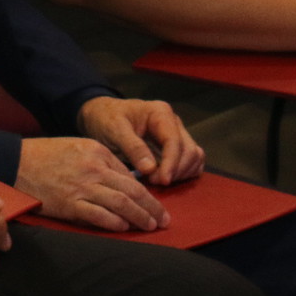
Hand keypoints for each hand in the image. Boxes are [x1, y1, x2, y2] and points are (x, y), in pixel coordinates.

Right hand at [15, 135, 166, 231]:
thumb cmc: (47, 155)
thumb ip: (102, 162)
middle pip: (132, 190)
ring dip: (139, 217)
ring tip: (150, 226)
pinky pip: (99, 216)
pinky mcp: (69, 204)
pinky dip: (115, 223)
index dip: (148, 194)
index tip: (157, 206)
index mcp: (97, 152)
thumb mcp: (78, 147)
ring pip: (121, 204)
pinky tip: (124, 227)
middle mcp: (94, 169)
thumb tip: (125, 182)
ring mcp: (82, 187)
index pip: (131, 176)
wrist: (15, 163)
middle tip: (164, 221)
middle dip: (152, 208)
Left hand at [76, 95, 203, 185]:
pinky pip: (191, 162)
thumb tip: (151, 169)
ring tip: (155, 180)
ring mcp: (177, 134)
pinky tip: (163, 178)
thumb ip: (132, 147)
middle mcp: (173, 122)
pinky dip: (183, 173)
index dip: (171, 164)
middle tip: (152, 181)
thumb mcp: (114, 130)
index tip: (162, 181)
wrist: (101, 115)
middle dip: (175, 170)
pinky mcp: (176, 146)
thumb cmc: (106, 118)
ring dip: (180, 173)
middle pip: (189, 151)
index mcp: (160, 113)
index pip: (174, 141)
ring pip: (194, 157)